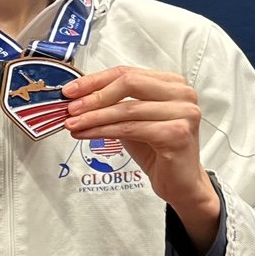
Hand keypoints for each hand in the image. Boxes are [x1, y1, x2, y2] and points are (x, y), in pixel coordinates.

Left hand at [62, 65, 219, 251]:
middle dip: (94, 96)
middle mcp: (182, 93)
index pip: (126, 73)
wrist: (180, 182)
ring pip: (126, 108)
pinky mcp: (177, 133)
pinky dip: (104, 131)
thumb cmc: (157, 150)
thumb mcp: (131, 119)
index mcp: (172, 83)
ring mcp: (183, 112)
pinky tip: (86, 134)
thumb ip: (112, 104)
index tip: (71, 90)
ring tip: (73, 124)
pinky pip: (131, 128)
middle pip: (128, 83)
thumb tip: (77, 98)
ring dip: (94, 117)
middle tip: (71, 107)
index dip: (95, 80)